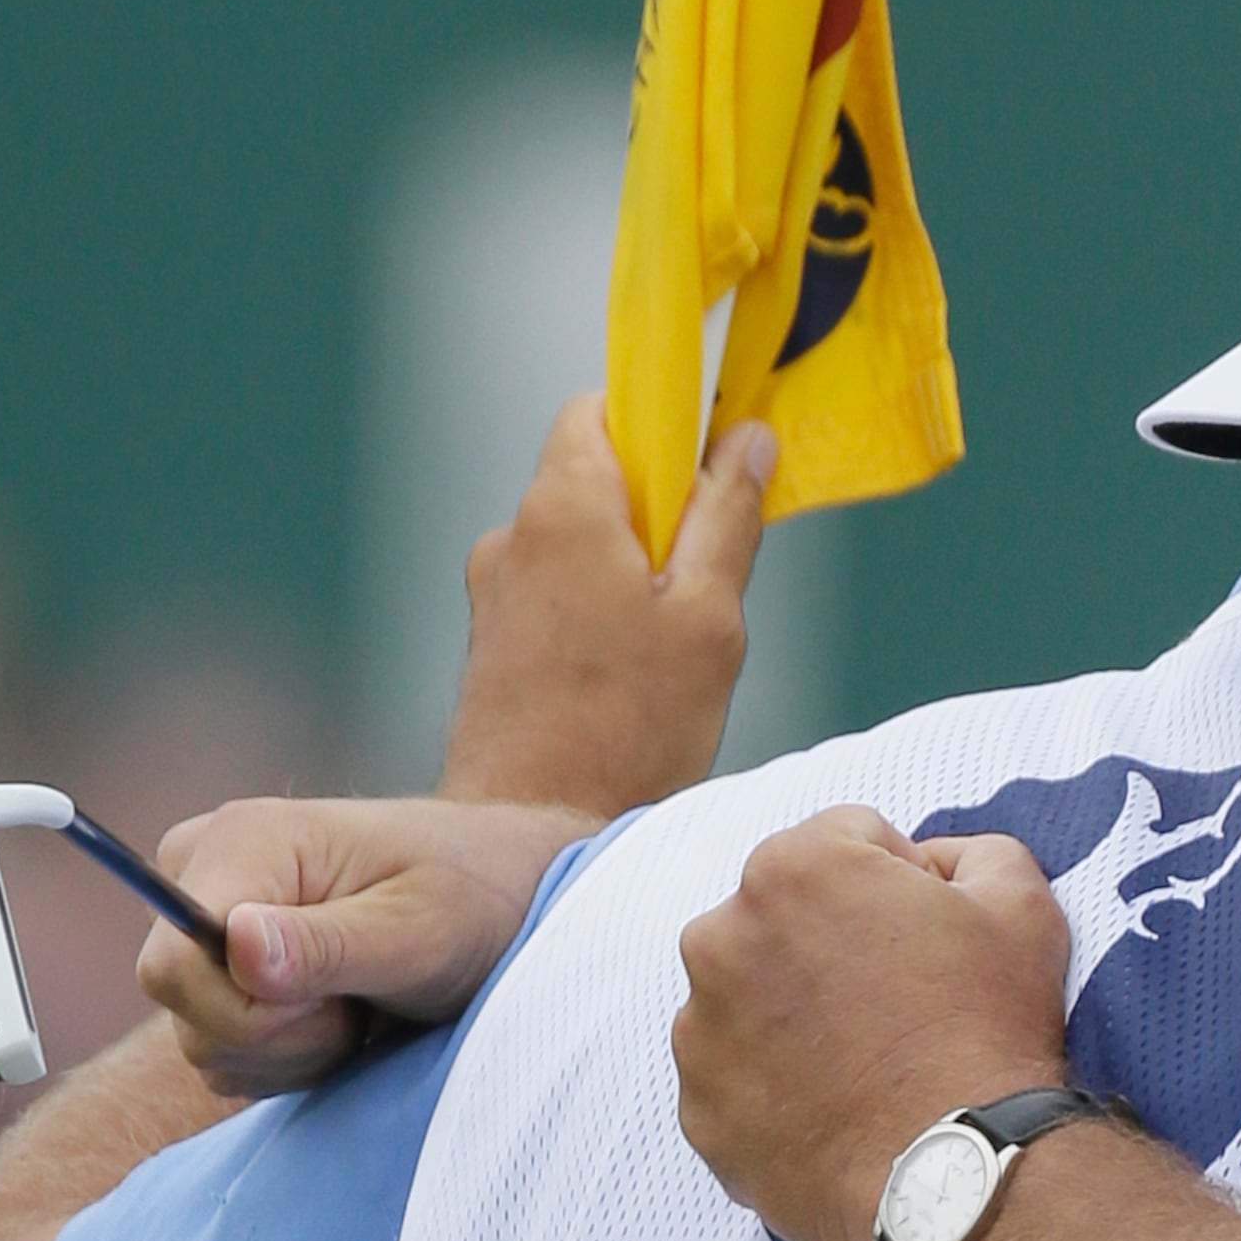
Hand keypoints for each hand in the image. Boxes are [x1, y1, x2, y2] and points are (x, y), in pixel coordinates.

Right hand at [138, 797, 589, 1095]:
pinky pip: (224, 1052)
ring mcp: (207, 922)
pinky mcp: (220, 968)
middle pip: (184, 1007)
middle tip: (360, 1008)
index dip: (247, 1013)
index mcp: (243, 842)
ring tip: (360, 1007)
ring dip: (291, 1052)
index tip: (336, 1003)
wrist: (503, 895)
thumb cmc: (474, 898)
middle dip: (278, 1037)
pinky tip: (342, 1020)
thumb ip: (326, 946)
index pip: (173, 966)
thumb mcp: (417, 930)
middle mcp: (205, 871)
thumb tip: (236, 943)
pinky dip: (289, 1058)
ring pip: (203, 1040)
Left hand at [441, 395, 775, 809]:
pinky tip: (632, 674)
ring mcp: (495, 588)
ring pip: (579, 540)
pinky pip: (557, 590)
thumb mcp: (708, 619)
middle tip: (708, 576)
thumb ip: (727, 517)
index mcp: (565, 507)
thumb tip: (748, 439)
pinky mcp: (492, 639)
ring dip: (630, 568)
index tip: (710, 467)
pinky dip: (599, 609)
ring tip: (671, 644)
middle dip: (657, 508)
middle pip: (594, 475)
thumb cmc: (628, 731)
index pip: (602, 407)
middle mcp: (514, 534)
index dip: (661, 422)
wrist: (533, 832)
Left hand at [672, 809, 1075, 1240]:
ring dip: (794, 1015)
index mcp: (792, 868)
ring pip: (748, 999)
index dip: (901, 886)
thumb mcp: (1020, 905)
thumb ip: (969, 852)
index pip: (847, 845)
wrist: (959, 1175)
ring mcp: (699, 1031)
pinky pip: (735, 1080)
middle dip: (831, 946)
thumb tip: (931, 864)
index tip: (929, 943)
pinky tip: (835, 1109)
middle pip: (783, 919)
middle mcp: (720, 938)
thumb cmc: (991, 1033)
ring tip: (863, 1064)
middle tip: (896, 1006)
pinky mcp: (699, 1111)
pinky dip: (774, 1088)